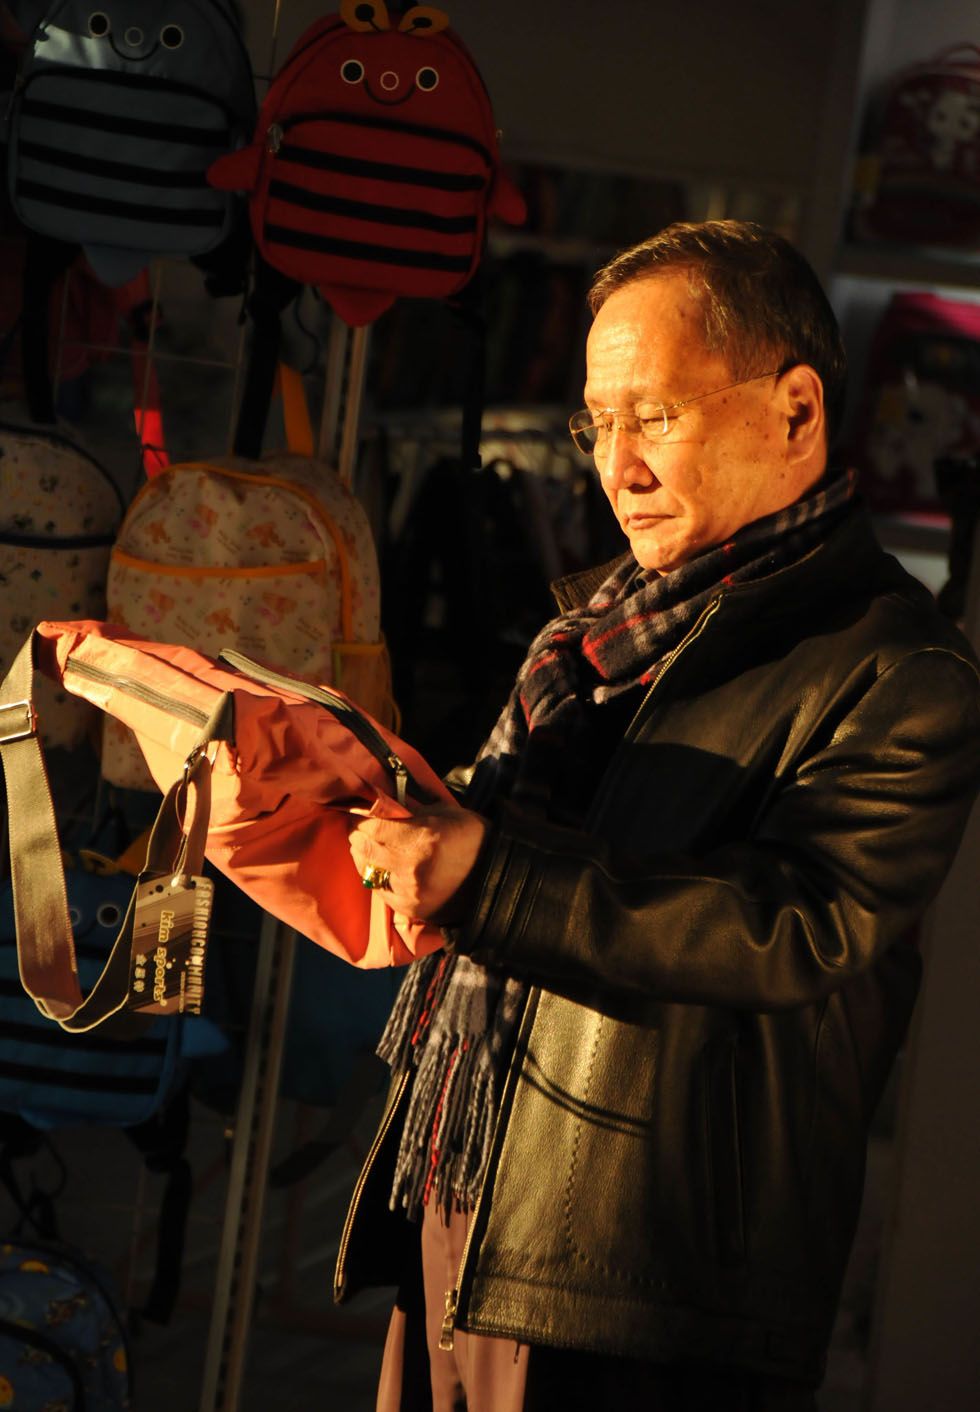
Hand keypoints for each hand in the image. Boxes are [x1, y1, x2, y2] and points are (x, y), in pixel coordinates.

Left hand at [348, 803, 487, 920]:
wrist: (497, 878)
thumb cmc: (473, 838)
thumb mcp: (445, 813)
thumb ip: (412, 810)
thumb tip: (384, 804)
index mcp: (421, 837)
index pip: (372, 827)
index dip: (361, 818)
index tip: (360, 813)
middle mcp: (411, 866)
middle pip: (364, 848)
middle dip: (358, 836)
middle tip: (360, 828)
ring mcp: (409, 891)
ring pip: (367, 871)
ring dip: (363, 857)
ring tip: (369, 847)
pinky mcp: (411, 909)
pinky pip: (381, 891)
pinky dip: (378, 877)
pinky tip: (383, 868)